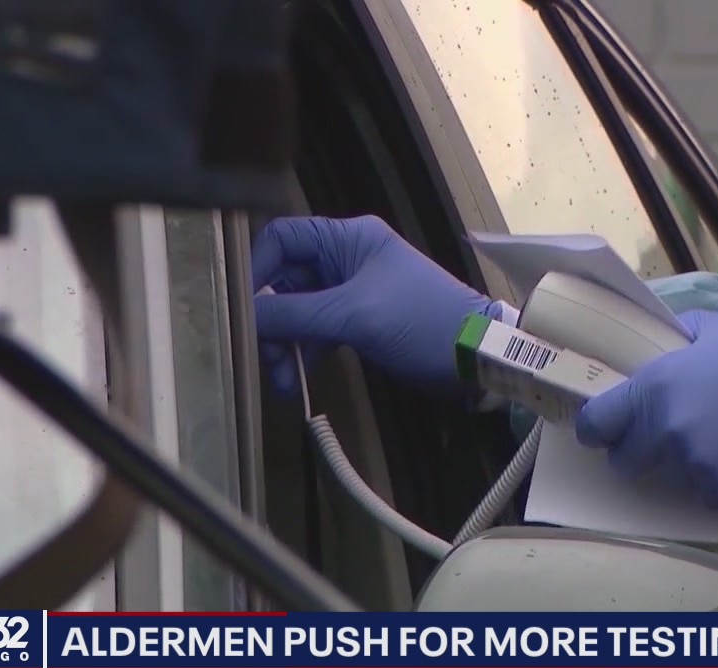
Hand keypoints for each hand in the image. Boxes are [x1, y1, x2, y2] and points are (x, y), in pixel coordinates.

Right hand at [252, 215, 495, 390]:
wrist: (473, 355)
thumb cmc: (419, 320)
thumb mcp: (354, 315)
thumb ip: (296, 314)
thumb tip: (246, 315)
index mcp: (348, 238)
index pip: (283, 238)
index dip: (258, 270)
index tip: (245, 309)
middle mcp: (345, 257)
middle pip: (286, 279)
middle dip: (271, 318)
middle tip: (263, 355)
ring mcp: (351, 291)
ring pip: (299, 310)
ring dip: (284, 342)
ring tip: (281, 379)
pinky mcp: (358, 321)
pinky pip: (317, 330)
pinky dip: (303, 352)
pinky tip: (294, 379)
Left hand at [574, 310, 717, 506]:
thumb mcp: (715, 327)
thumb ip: (676, 339)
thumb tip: (658, 347)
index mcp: (655, 387)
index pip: (597, 423)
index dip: (599, 429)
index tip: (606, 431)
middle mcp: (666, 430)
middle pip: (626, 460)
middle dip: (640, 452)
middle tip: (668, 438)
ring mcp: (694, 464)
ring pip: (671, 478)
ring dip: (687, 465)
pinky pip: (709, 494)